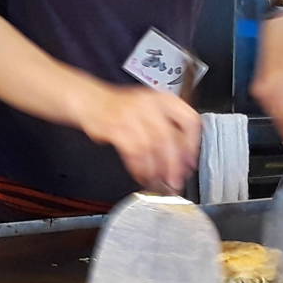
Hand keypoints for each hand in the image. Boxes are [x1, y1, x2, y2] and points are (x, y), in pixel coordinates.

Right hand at [75, 85, 200, 193]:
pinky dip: (139, 168)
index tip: (190, 163)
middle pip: (170, 138)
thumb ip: (169, 130)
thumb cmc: (122, 109)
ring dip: (156, 170)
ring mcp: (131, 115)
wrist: (90, 101)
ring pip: (152, 147)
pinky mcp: (115, 127)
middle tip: (175, 180)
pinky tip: (142, 176)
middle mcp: (150, 104)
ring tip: (158, 183)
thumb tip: (184, 160)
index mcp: (164, 99)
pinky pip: (133, 152)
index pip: (189, 121)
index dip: (192, 145)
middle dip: (174, 165)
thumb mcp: (151, 110)